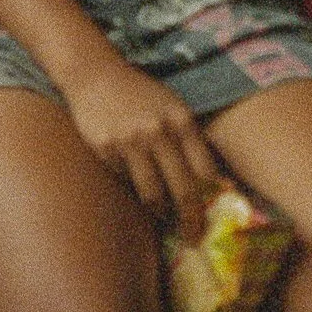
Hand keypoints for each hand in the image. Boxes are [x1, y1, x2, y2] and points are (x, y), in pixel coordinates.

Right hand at [61, 52, 224, 235]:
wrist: (96, 74)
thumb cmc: (140, 94)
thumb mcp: (172, 108)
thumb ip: (189, 140)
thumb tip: (209, 183)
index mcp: (182, 121)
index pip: (205, 170)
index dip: (212, 200)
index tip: (214, 218)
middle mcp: (160, 132)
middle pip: (184, 189)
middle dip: (191, 219)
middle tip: (194, 237)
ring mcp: (132, 141)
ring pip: (153, 193)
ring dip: (160, 211)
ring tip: (163, 215)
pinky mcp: (107, 149)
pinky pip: (125, 180)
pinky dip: (131, 185)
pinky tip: (131, 177)